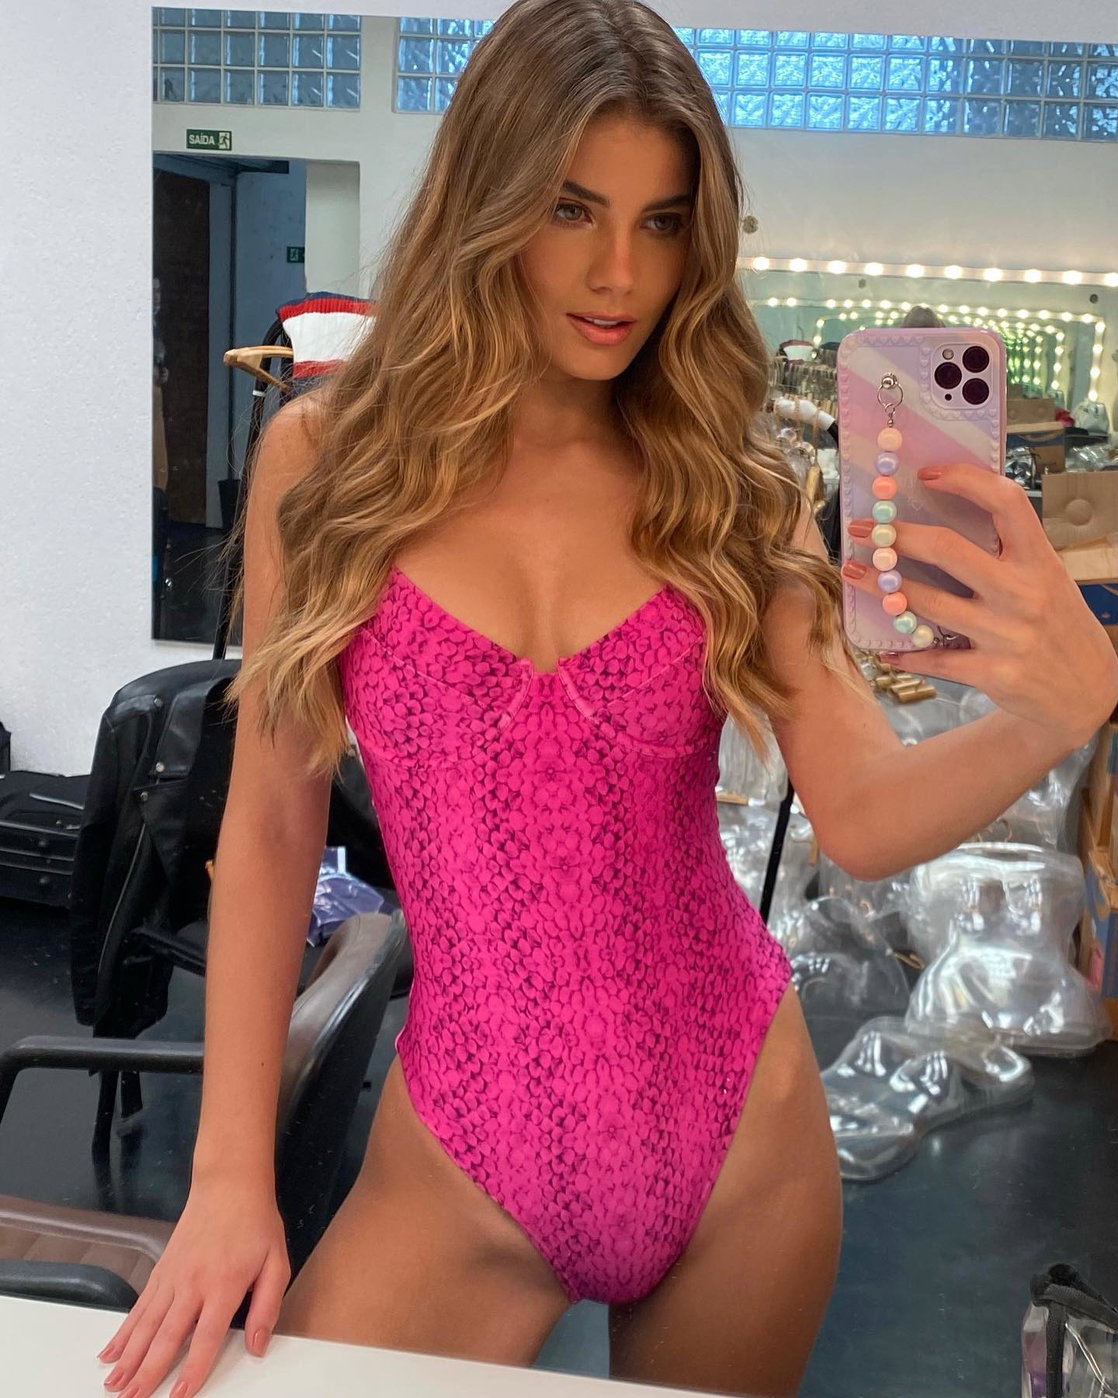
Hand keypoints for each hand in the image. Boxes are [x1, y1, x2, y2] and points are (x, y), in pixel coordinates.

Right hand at [94, 1180, 289, 1397]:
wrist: (229, 1184)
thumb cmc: (255, 1222)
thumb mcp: (277, 1262)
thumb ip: (268, 1307)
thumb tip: (257, 1346)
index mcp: (224, 1285)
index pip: (206, 1337)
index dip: (193, 1370)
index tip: (178, 1396)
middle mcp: (193, 1284)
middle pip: (166, 1337)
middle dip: (147, 1372)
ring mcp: (172, 1277)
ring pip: (146, 1324)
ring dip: (129, 1358)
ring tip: (114, 1384)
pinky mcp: (161, 1269)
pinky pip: (140, 1306)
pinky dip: (124, 1331)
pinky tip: (112, 1351)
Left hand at [840, 463, 1117, 748]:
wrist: (1090, 690)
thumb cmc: (1058, 624)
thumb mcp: (1048, 579)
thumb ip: (1008, 554)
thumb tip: (944, 517)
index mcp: (1040, 560)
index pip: (1006, 502)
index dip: (965, 480)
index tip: (925, 474)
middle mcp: (1024, 592)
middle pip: (948, 550)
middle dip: (896, 536)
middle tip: (861, 530)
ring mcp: (1007, 634)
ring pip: (927, 603)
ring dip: (881, 587)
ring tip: (854, 574)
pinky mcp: (993, 673)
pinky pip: (934, 659)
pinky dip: (903, 653)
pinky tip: (883, 647)